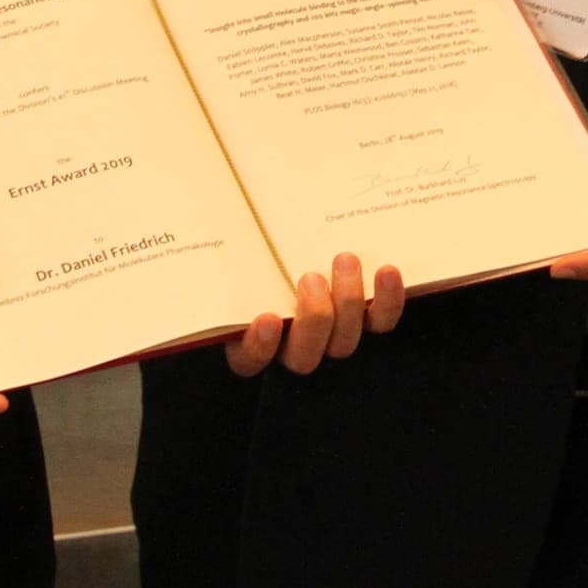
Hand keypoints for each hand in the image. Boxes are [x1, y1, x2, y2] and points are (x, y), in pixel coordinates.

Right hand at [226, 252, 403, 375]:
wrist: (311, 241)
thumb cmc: (263, 251)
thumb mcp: (242, 255)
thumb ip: (228, 258)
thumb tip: (199, 226)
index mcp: (252, 338)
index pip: (249, 361)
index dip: (258, 347)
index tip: (267, 318)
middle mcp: (293, 346)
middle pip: (304, 357)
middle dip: (313, 319)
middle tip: (310, 278)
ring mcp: (332, 336)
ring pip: (343, 342)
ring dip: (347, 303)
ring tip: (344, 261)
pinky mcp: (367, 320)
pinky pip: (381, 323)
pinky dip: (388, 300)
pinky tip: (386, 271)